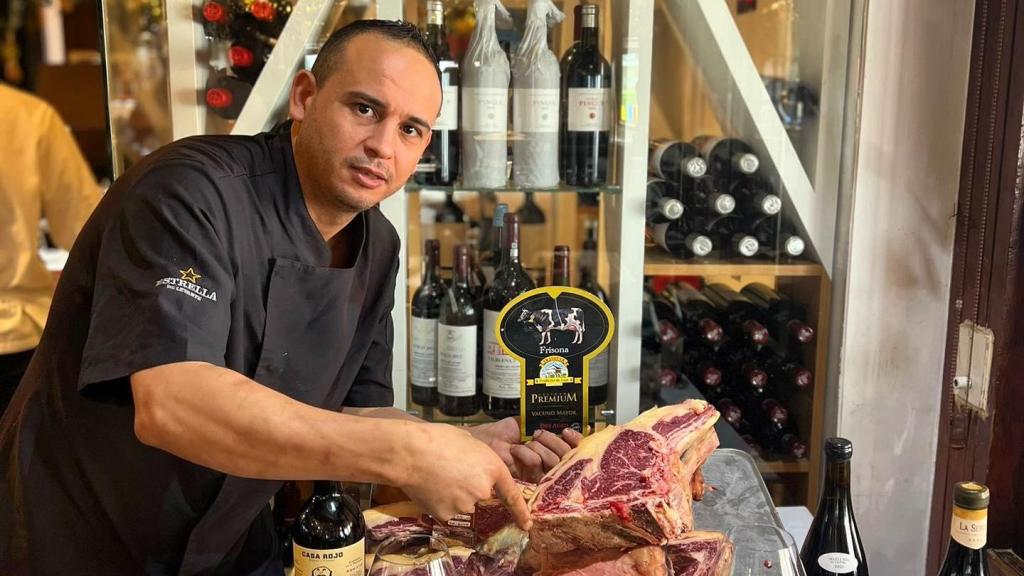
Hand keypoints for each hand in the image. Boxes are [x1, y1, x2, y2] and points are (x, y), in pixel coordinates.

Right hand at [399, 422, 531, 530]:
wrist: (409, 452)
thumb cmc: (437, 439)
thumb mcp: (469, 440)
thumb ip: (479, 458)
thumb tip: (475, 468)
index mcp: (493, 469)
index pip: (512, 495)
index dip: (520, 511)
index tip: (526, 524)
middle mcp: (483, 490)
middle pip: (479, 494)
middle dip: (468, 486)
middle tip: (449, 470)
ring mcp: (465, 505)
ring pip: (461, 502)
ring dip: (452, 493)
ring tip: (435, 474)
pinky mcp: (446, 514)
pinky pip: (446, 509)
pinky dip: (439, 500)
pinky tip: (429, 486)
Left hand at [468, 419, 582, 481]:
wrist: (485, 440)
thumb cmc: (503, 433)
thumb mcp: (527, 423)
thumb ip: (545, 421)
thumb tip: (563, 417)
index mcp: (554, 448)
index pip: (576, 448)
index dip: (576, 440)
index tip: (567, 431)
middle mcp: (551, 462)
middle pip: (568, 456)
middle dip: (554, 441)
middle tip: (538, 434)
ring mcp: (541, 473)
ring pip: (554, 462)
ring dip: (538, 447)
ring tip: (525, 442)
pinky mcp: (529, 481)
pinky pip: (537, 466)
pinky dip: (527, 454)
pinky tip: (516, 450)